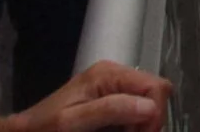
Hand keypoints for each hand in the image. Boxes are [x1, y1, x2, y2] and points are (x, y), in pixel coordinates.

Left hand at [2, 59, 172, 130]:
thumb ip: (110, 110)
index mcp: (108, 74)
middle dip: (150, 119)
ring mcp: (113, 86)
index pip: (155, 86)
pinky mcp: (109, 99)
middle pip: (155, 93)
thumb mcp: (72, 122)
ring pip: (148, 103)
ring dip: (141, 124)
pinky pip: (135, 109)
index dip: (155, 114)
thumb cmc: (44, 129)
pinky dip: (132, 125)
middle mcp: (115, 75)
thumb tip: (149, 107)